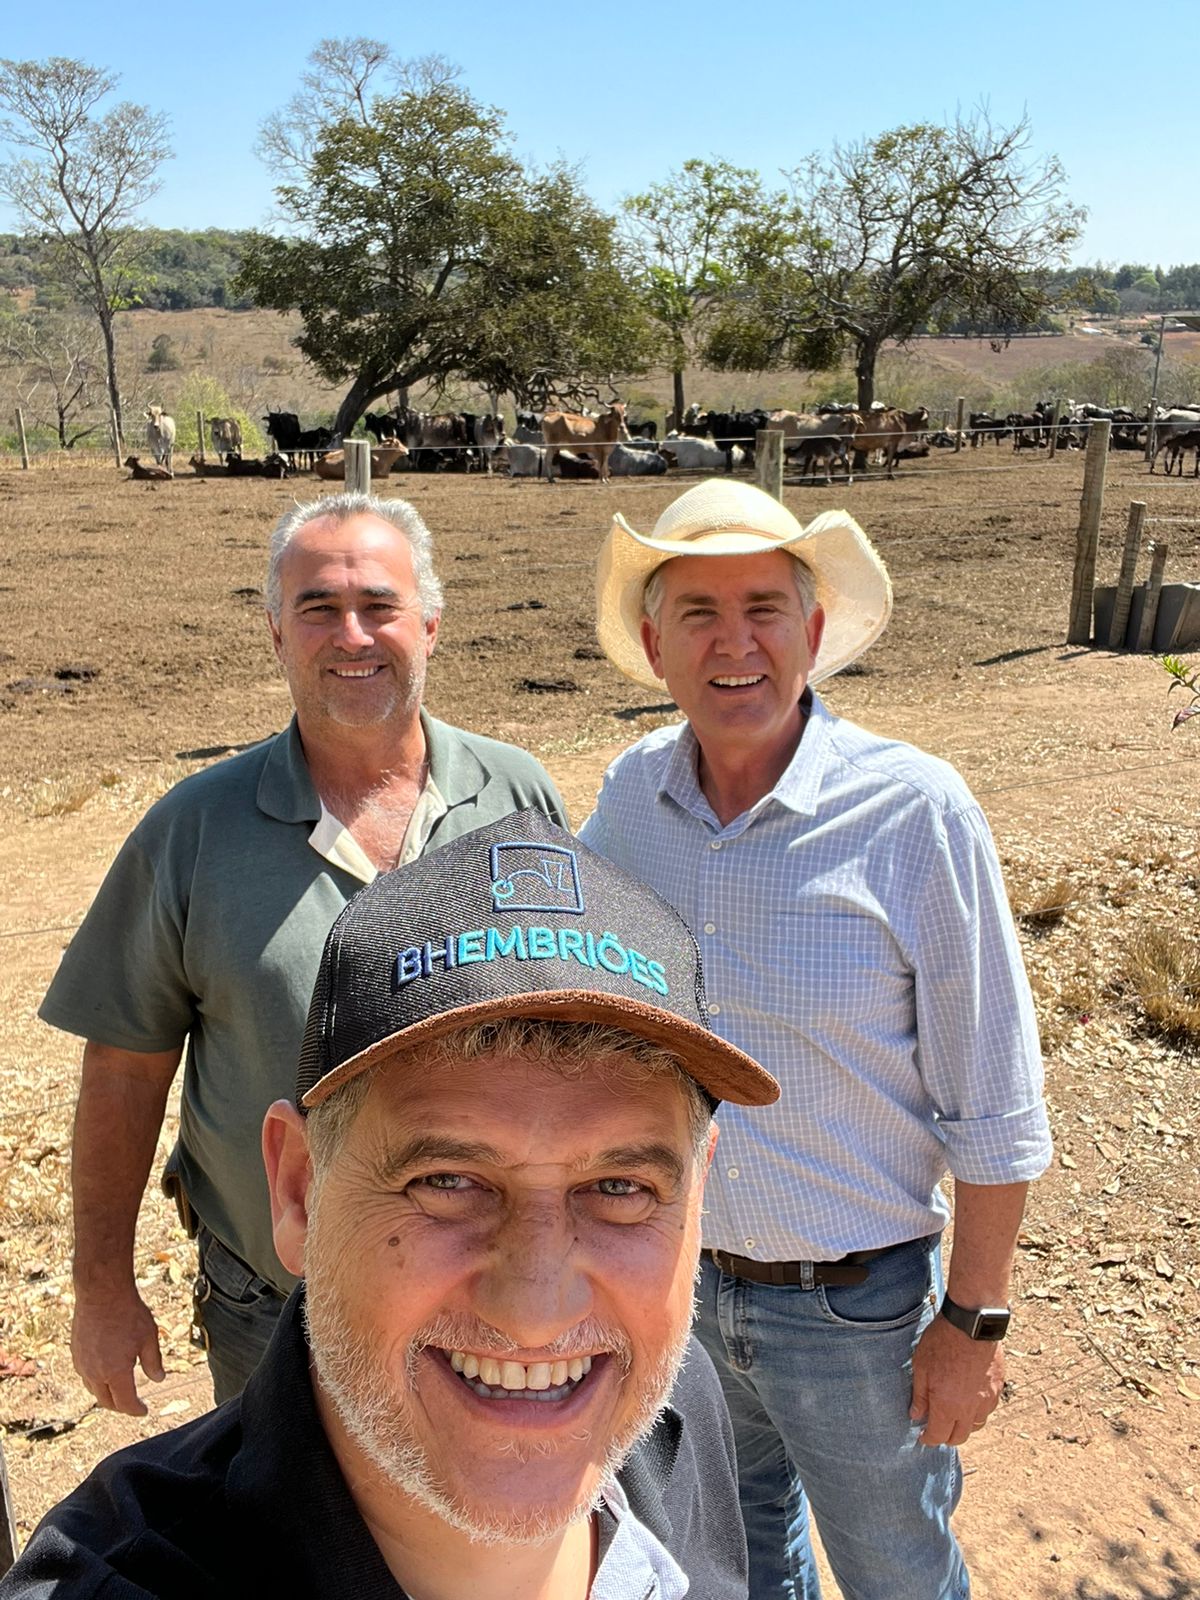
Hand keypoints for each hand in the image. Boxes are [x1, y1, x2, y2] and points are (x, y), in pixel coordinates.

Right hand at [71, 1285, 164, 1415]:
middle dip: (121, 1406)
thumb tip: (158, 1379)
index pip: (125, 1402)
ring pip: (93, 1389)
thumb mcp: (149, 1337)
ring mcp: (82, 1363)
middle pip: (106, 1401)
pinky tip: (105, 1372)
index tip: (144, 1411)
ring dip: (106, 1394)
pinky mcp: (75, 1353)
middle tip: (132, 1404)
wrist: (101, 1292)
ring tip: (119, 1391)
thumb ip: (153, 1362)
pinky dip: (96, 1381)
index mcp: (115, 1372)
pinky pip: (85, 1375)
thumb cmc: (128, 1312)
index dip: (136, 1410)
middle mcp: (95, 1373)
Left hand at [910, 1311, 1003, 1446]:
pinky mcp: (997, 1388)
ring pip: (976, 1426)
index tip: (922, 1436)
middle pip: (959, 1437)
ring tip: (953, 1416)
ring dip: (963, 1426)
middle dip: (946, 1437)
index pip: (938, 1435)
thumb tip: (916, 1415)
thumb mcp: (921, 1366)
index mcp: (947, 1405)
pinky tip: (969, 1401)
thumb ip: (920, 1395)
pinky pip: (988, 1410)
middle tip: (936, 1429)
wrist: (972, 1323)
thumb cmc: (942, 1342)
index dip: (928, 1439)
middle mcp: (969, 1409)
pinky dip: (977, 1412)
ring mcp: (986, 1399)